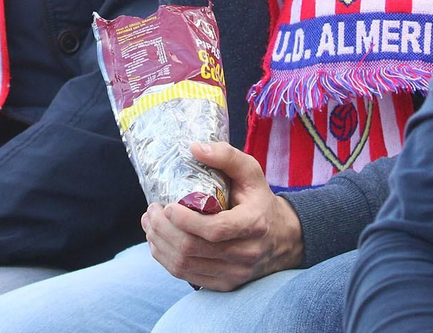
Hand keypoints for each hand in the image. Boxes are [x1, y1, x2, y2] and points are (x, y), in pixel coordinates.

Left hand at [142, 141, 303, 291]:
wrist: (283, 237)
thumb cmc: (260, 200)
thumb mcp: (251, 172)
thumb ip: (226, 156)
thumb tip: (193, 148)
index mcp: (253, 224)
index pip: (214, 230)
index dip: (185, 220)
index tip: (168, 206)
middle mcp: (246, 253)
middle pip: (192, 249)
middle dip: (163, 229)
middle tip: (152, 210)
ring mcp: (235, 273)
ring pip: (185, 266)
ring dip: (159, 244)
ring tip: (150, 223)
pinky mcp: (225, 284)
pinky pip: (187, 276)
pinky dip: (166, 259)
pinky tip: (158, 241)